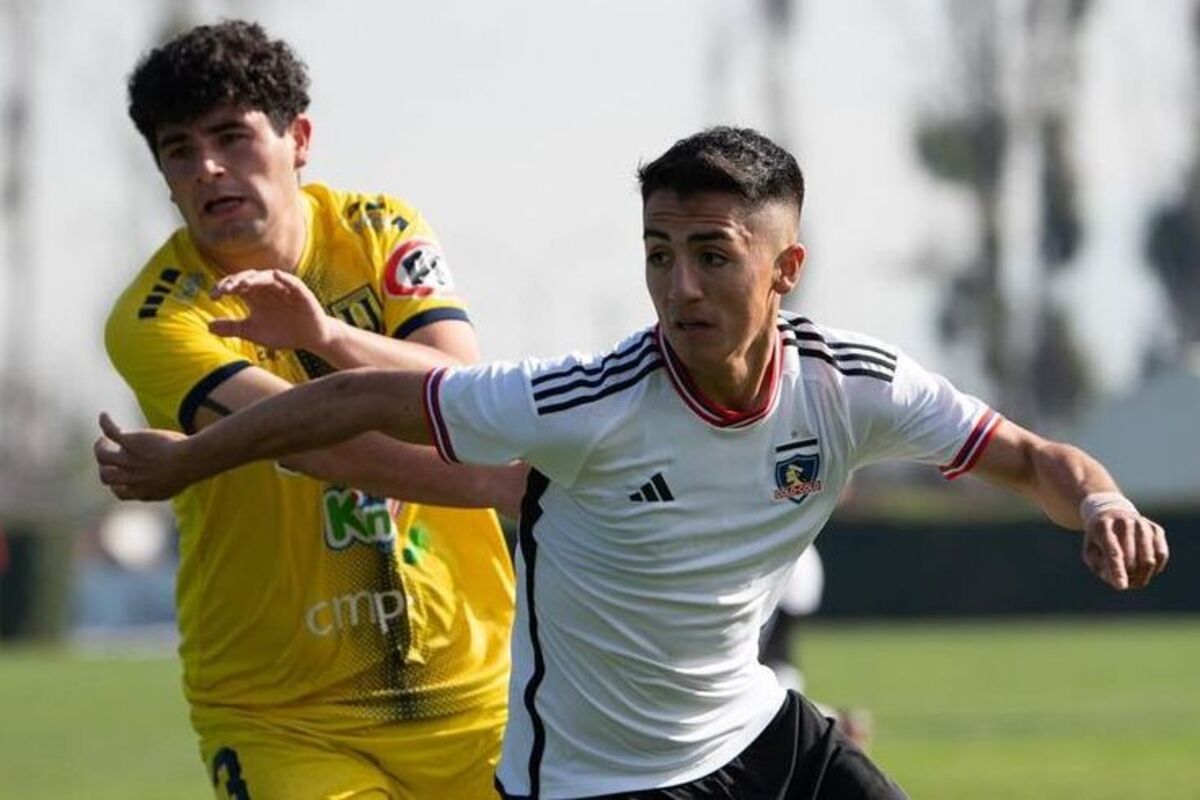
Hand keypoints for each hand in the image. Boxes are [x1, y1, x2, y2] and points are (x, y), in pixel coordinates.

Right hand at [93, 413, 194, 499]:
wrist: (190, 461)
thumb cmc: (192, 469)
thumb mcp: (179, 481)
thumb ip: (170, 481)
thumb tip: (178, 475)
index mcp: (144, 492)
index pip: (120, 492)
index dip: (118, 485)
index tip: (122, 477)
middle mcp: (131, 479)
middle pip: (106, 477)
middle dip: (105, 469)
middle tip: (111, 459)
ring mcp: (128, 461)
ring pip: (103, 456)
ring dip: (100, 447)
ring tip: (103, 441)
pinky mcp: (129, 443)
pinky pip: (111, 432)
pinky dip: (106, 423)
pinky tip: (105, 416)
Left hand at [209, 269, 330, 351]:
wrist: (310, 339)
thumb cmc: (282, 333)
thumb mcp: (253, 332)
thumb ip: (232, 328)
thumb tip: (208, 326)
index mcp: (255, 296)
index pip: (235, 286)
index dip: (223, 287)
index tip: (214, 296)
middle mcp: (267, 289)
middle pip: (248, 278)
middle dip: (236, 281)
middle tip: (225, 289)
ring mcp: (284, 289)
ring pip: (267, 278)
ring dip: (255, 279)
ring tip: (244, 283)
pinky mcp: (301, 293)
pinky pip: (292, 282)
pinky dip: (284, 278)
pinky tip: (276, 276)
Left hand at [1081, 510, 1168, 589]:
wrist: (1112, 513)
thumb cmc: (1098, 538)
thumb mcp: (1090, 551)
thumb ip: (1100, 567)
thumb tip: (1120, 581)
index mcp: (1102, 527)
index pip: (1113, 553)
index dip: (1117, 571)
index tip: (1121, 587)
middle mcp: (1124, 522)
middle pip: (1132, 562)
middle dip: (1127, 577)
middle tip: (1121, 579)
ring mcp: (1143, 524)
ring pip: (1149, 560)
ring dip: (1141, 576)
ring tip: (1131, 576)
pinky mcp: (1156, 529)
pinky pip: (1161, 556)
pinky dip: (1154, 568)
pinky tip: (1143, 565)